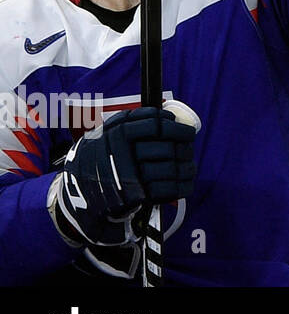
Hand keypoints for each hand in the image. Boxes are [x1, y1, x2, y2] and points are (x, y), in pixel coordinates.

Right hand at [50, 102, 199, 247]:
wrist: (74, 198)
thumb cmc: (95, 163)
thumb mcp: (101, 136)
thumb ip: (127, 124)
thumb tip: (166, 115)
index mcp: (115, 134)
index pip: (155, 122)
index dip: (172, 124)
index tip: (178, 125)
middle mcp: (121, 153)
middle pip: (167, 146)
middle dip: (184, 146)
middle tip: (188, 145)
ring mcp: (127, 176)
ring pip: (170, 167)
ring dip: (186, 166)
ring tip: (189, 165)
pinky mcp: (133, 196)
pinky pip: (166, 189)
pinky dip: (181, 186)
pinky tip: (185, 181)